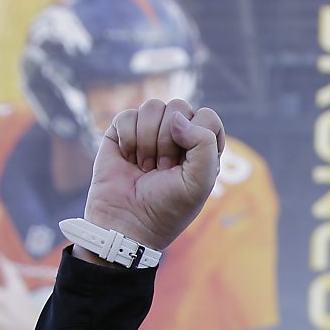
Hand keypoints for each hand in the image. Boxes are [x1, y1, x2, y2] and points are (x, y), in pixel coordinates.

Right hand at [82, 99, 225, 251]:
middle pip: (179, 107)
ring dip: (148, 141)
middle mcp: (176, 136)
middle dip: (169, 140)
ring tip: (145, 167)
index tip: (186, 165)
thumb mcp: (200, 182)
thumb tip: (177, 117)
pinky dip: (128, 139)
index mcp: (200, 147)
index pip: (207, 116)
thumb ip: (204, 143)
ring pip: (153, 106)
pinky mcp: (121, 132)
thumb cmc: (167, 208)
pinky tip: (128, 159)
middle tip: (163, 168)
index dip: (197, 135)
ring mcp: (148, 132)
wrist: (126, 223)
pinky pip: (127, 115)